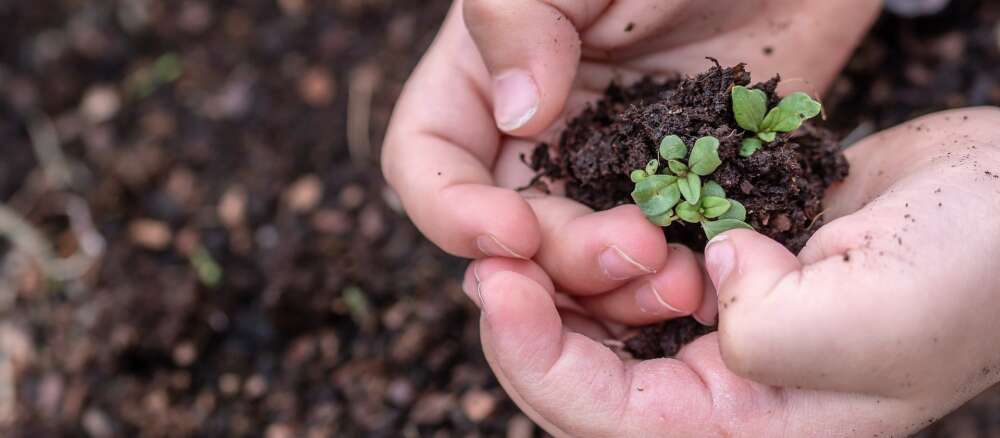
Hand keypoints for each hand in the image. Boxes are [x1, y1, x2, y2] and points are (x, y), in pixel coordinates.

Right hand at [383, 0, 879, 324]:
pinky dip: (676, 278)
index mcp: (490, 73)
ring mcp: (613, 165)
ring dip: (619, 288)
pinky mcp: (683, 186)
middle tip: (635, 249)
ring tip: (682, 278)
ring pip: (583, 262)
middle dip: (561, 258)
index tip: (514, 232)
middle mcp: (542, 131)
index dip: (451, 210)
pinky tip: (712, 276)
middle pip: (513, 232)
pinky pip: (661, 253)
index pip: (427, 159)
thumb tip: (518, 116)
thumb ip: (519, 14)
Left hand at [464, 107, 999, 436]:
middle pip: (585, 381)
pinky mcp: (723, 277)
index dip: (538, 360)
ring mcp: (720, 334)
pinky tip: (585, 217)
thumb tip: (707, 283)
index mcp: (752, 432)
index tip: (498, 286)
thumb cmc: (971, 272)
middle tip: (489, 256)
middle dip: (529, 323)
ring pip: (601, 327)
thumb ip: (769, 332)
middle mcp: (726, 394)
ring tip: (527, 233)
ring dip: (560, 284)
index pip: (609, 422)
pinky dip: (602, 251)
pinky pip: (636, 276)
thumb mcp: (876, 319)